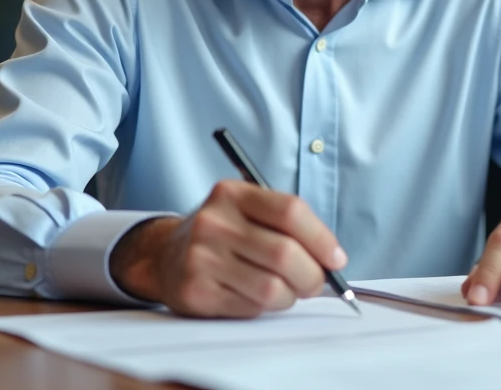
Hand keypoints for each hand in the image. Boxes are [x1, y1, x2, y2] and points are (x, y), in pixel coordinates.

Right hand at [109, 180, 345, 317]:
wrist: (164, 255)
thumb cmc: (223, 234)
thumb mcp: (248, 211)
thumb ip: (288, 225)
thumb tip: (333, 259)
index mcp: (232, 193)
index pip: (290, 211)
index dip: (321, 238)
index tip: (337, 258)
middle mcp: (214, 222)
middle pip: (285, 253)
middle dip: (312, 275)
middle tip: (316, 283)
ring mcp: (201, 257)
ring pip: (272, 287)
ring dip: (289, 296)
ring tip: (284, 290)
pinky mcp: (196, 291)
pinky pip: (251, 307)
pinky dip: (265, 307)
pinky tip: (256, 297)